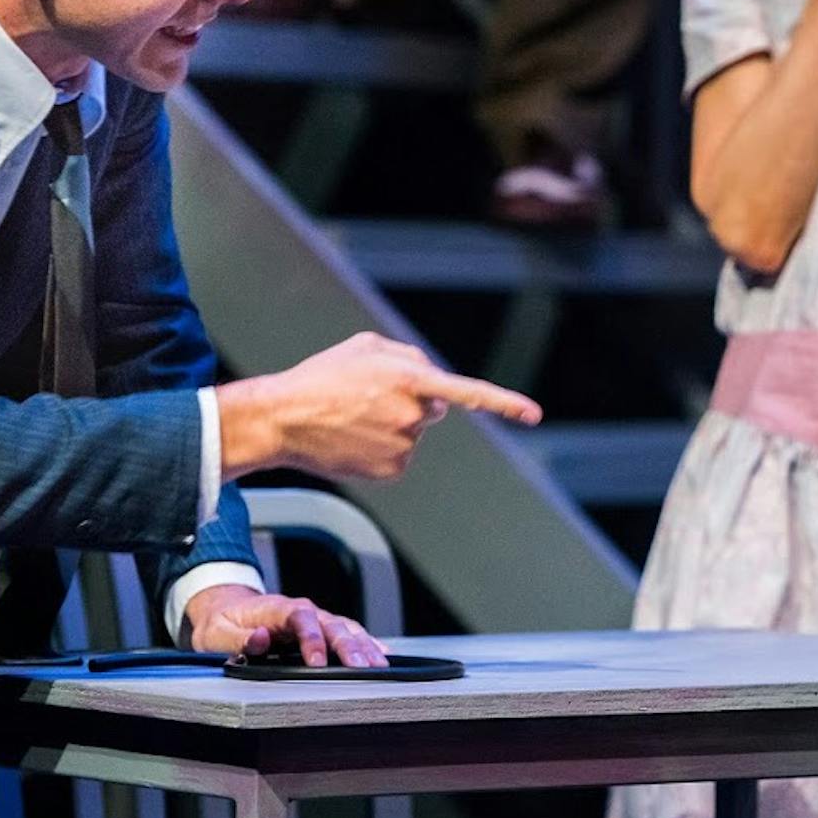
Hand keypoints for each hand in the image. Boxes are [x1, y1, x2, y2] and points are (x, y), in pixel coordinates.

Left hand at [181, 583, 388, 667]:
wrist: (227, 608)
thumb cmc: (222, 623)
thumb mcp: (216, 633)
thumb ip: (237, 638)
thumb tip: (260, 638)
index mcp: (277, 609)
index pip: (301, 618)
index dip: (312, 639)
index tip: (317, 663)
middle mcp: (302, 611)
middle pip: (332, 624)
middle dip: (349, 646)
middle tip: (362, 668)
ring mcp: (316, 619)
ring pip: (346, 629)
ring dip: (364, 646)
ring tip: (379, 665)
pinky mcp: (322, 630)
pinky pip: (349, 633)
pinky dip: (366, 643)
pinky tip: (380, 655)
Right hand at [217, 331, 540, 482]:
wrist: (283, 419)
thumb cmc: (323, 377)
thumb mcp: (367, 347)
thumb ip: (410, 356)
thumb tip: (434, 377)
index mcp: (409, 380)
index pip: (467, 392)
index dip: (504, 403)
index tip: (533, 415)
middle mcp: (413, 416)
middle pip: (434, 409)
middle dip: (414, 403)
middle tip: (370, 398)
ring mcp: (404, 447)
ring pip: (415, 433)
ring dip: (393, 425)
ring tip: (354, 418)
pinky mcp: (392, 471)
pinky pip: (400, 456)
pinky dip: (382, 448)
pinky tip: (354, 440)